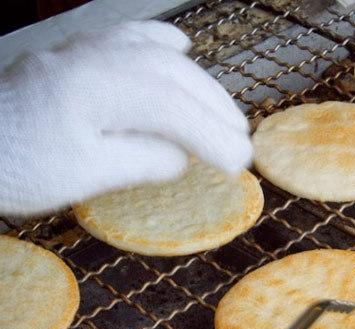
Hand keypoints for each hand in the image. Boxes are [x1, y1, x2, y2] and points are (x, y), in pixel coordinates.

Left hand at [0, 21, 252, 215]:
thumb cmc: (20, 169)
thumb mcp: (83, 176)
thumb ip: (140, 160)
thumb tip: (182, 156)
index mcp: (94, 87)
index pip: (170, 105)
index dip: (211, 133)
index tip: (239, 163)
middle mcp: (93, 56)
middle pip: (172, 74)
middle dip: (215, 108)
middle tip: (243, 142)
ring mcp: (83, 50)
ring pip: (156, 54)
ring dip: (199, 83)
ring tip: (226, 112)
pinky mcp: (76, 55)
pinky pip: (127, 38)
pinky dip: (160, 45)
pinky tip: (180, 48)